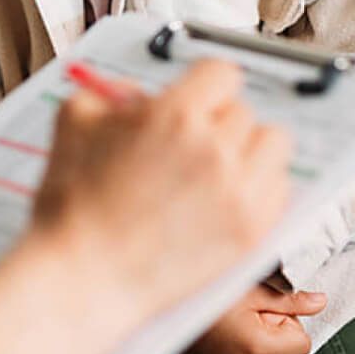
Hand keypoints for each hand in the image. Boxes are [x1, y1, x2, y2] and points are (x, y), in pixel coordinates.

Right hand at [29, 59, 290, 323]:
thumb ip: (110, 93)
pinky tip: (232, 198)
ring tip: (223, 169)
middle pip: (244, 111)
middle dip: (219, 123)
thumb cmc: (72, 208)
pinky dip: (263, 188)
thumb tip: (138, 93)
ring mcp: (238, 192)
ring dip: (251, 150)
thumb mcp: (75, 122)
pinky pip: (282, 188)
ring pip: (273, 144)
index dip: (206, 86)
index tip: (199, 100)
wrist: (80, 279)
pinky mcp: (251, 232)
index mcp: (175, 115)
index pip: (222, 73)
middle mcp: (214, 149)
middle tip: (196, 144)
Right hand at [184, 281, 327, 353]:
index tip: (270, 311)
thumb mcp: (254, 291)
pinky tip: (251, 347)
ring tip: (258, 333)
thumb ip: (292, 300)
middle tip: (264, 320)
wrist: (174, 316)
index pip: (304, 343)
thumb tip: (321, 302)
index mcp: (260, 347)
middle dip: (290, 340)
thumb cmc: (212, 297)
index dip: (292, 322)